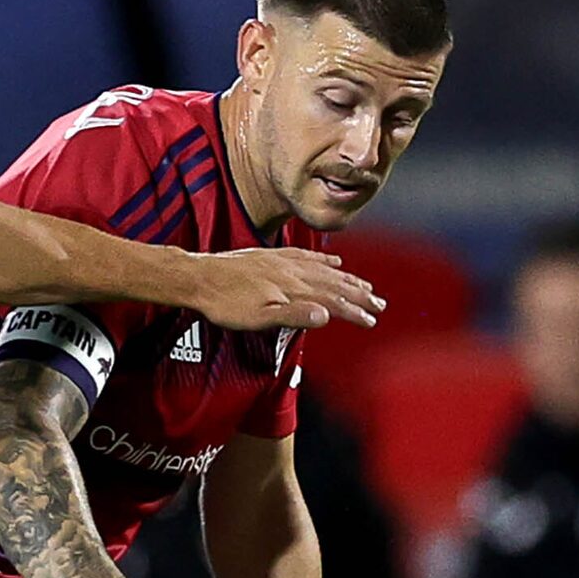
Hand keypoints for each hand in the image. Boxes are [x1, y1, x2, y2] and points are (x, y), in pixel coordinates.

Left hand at [190, 248, 380, 331]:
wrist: (198, 277)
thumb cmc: (224, 304)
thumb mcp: (257, 317)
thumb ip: (292, 316)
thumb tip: (327, 316)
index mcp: (293, 289)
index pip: (333, 301)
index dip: (354, 311)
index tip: (372, 320)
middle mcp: (293, 273)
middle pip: (334, 284)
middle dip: (359, 295)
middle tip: (380, 304)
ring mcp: (283, 263)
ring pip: (324, 271)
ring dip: (347, 279)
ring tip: (365, 286)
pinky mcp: (272, 257)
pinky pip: (306, 257)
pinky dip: (324, 261)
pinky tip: (334, 263)